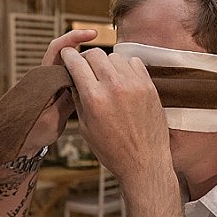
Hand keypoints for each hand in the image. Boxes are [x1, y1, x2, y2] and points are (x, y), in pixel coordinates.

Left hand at [19, 30, 96, 154]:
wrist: (21, 145)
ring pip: (74, 68)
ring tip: (108, 73)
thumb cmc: (31, 134)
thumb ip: (65, 101)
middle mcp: (47, 78)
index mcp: (41, 79)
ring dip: (89, 66)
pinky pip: (76, 80)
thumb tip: (80, 85)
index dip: (73, 38)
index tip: (91, 35)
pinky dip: (88, 78)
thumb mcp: (52, 119)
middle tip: (106, 60)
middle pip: (68, 55)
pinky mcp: (60, 94)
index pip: (57, 49)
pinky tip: (102, 84)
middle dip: (87, 52)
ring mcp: (53, 85)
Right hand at [60, 47, 172, 183]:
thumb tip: (74, 79)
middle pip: (95, 54)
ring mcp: (134, 85)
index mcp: (94, 98)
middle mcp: (114, 87)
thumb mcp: (86, 128)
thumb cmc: (113, 150)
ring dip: (107, 62)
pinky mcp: (149, 86)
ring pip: (115, 56)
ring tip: (105, 76)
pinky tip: (123, 79)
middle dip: (86, 58)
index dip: (68, 56)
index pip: (76, 63)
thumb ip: (79, 99)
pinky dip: (125, 66)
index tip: (67, 55)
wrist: (145, 162)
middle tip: (86, 66)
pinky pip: (134, 62)